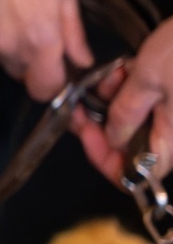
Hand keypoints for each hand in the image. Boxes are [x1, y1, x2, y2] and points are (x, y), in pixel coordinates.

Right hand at [0, 0, 91, 100]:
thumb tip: (80, 60)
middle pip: (19, 73)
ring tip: (2, 7)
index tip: (53, 66)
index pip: (45, 89)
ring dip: (1, 43)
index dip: (52, 80)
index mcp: (40, 38)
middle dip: (27, 57)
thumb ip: (73, 31)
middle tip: (28, 23)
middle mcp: (4, 46)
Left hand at [71, 17, 172, 183]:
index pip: (137, 173)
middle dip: (108, 121)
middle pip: (136, 144)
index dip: (105, 159)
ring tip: (114, 75)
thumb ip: (126, 114)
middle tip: (90, 101)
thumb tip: (111, 138)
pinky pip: (156, 103)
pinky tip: (129, 69)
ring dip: (120, 99)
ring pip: (142, 120)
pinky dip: (138, 89)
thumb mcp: (147, 79)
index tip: (87, 134)